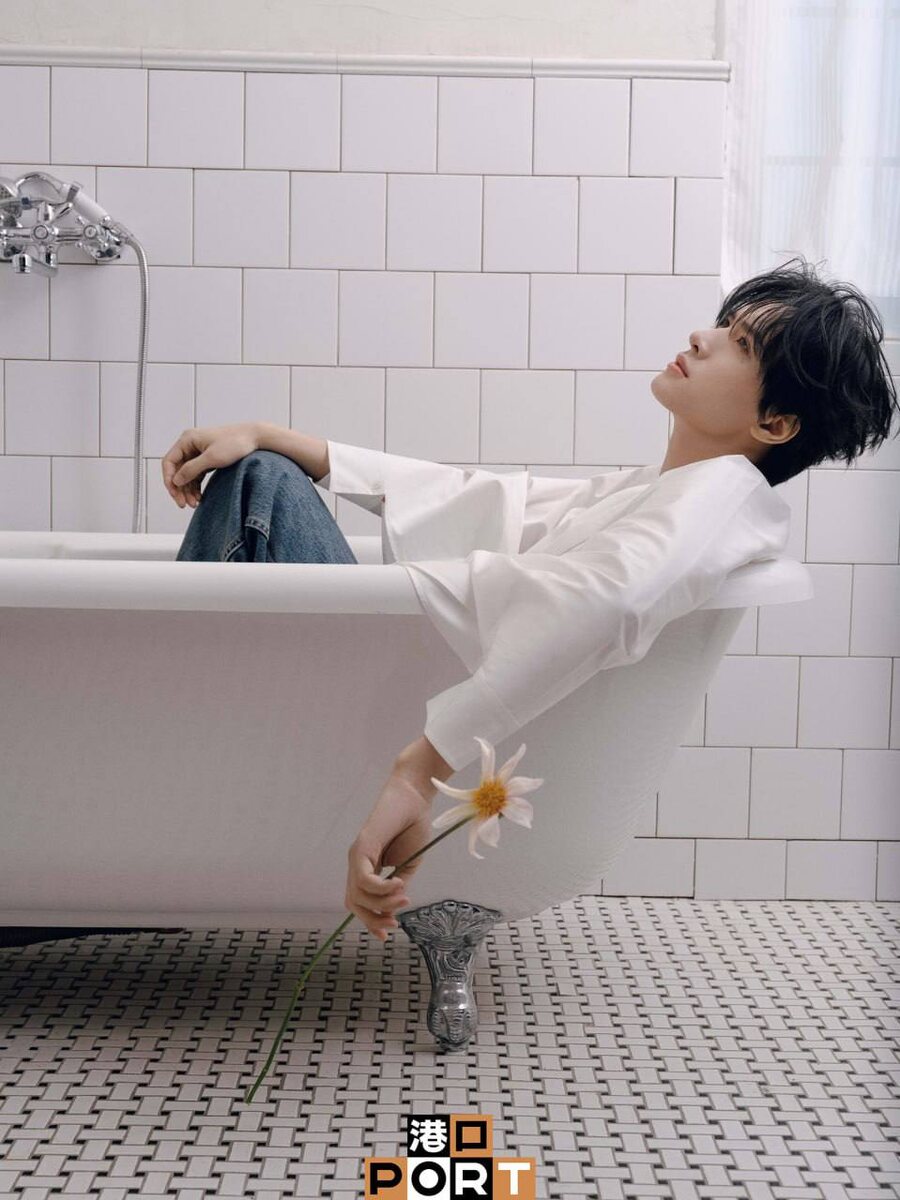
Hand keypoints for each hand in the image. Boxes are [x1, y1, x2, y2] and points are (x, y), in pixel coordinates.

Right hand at [161, 422, 261, 508]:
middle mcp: (190, 445)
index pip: (169, 461)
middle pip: (176, 470)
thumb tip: (175, 480)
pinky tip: (199, 497)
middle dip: (179, 488)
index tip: (175, 494)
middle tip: (183, 504)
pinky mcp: (207, 459)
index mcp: (187, 439)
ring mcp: (198, 452)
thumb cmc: (235, 443)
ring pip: (186, 475)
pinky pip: (196, 475)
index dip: (169, 479)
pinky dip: (196, 486)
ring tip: (194, 504)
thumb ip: (192, 469)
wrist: (255, 438)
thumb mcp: (211, 458)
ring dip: (188, 490)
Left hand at [345, 773, 434, 941]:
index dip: (371, 921)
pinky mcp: (361, 848)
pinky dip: (382, 888)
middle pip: (354, 904)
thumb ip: (396, 888)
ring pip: (358, 895)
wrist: (415, 800)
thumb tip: (391, 911)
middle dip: (373, 920)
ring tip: (404, 896)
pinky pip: (365, 880)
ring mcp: (356, 856)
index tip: (387, 935)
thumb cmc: (413, 828)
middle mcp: (357, 864)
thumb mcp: (408, 866)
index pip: (360, 902)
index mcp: (368, 869)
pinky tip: (400, 882)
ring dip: (383, 903)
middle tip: (395, 923)